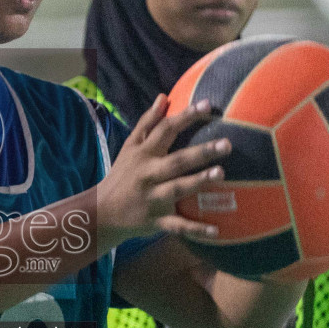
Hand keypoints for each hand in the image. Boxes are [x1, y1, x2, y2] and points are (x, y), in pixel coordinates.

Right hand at [95, 93, 229, 249]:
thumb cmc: (122, 175)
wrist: (101, 212)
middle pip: (176, 160)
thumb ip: (148, 123)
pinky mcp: (155, 220)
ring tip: (221, 174)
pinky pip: (177, 225)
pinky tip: (216, 231)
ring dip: (198, 182)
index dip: (185, 117)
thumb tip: (163, 97)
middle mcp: (148, 174)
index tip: (207, 105)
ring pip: (176, 189)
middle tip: (227, 144)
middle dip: (200, 152)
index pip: (165, 130)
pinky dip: (195, 229)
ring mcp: (152, 198)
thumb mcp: (130, 147)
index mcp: (143, 154)